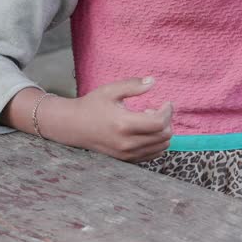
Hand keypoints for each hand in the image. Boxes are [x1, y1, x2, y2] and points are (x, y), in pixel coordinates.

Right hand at [43, 78, 172, 162]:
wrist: (74, 127)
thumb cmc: (92, 105)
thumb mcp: (110, 90)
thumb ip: (132, 85)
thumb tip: (153, 81)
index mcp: (123, 124)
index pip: (159, 123)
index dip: (168, 112)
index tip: (167, 102)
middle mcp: (127, 143)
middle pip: (163, 136)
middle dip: (167, 121)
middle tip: (157, 109)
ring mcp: (127, 154)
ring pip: (161, 147)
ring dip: (163, 132)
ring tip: (150, 119)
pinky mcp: (126, 160)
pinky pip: (153, 155)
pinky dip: (157, 143)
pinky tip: (146, 131)